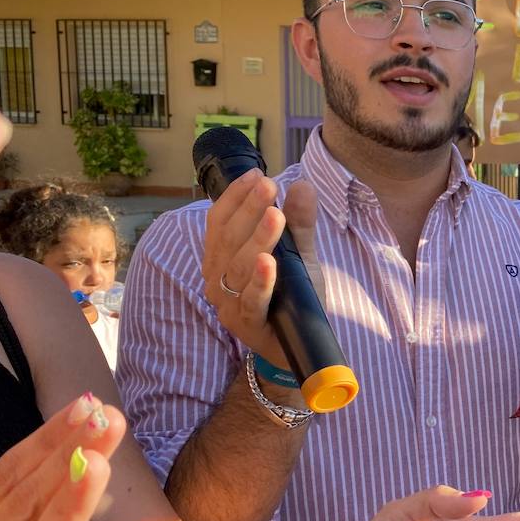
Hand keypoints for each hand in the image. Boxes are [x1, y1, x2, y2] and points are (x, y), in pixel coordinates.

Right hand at [200, 171, 322, 368]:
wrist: (299, 346)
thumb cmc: (291, 297)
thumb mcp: (299, 255)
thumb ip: (300, 224)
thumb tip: (302, 185)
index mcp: (221, 258)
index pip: (220, 221)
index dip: (235, 197)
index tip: (256, 174)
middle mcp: (217, 279)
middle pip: (228, 239)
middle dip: (249, 209)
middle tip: (269, 185)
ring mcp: (228, 303)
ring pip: (238, 267)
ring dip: (257, 239)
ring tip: (276, 215)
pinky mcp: (246, 325)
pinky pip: (251, 301)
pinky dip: (260, 281)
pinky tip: (269, 262)